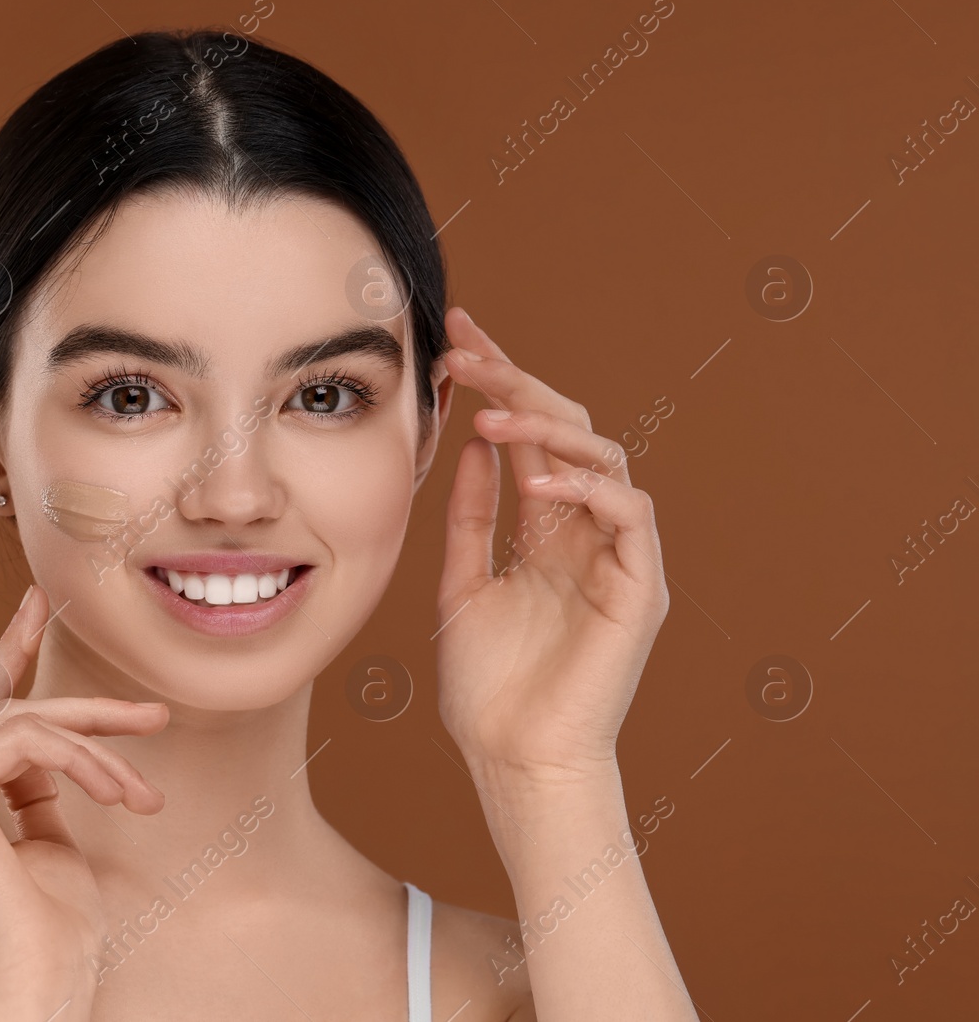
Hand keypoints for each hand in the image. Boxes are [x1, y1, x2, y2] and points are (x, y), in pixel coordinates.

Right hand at [0, 585, 168, 1019]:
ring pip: (25, 723)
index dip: (6, 649)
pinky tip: (119, 794)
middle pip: (8, 713)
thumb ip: (47, 797)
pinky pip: (26, 741)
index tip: (37, 601)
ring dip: (99, 747)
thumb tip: (71, 757)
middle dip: (86, 709)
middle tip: (154, 715)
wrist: (37, 987)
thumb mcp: (56, 850)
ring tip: (143, 795)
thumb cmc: (54, 938)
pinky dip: (82, 760)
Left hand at [434, 307, 669, 782]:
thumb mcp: (461, 585)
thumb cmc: (488, 690)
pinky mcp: (642, 589)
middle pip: (566, 429)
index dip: (499, 379)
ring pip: (604, 458)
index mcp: (545, 530)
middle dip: (517, 380)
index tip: (455, 334)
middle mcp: (587, 533)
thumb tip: (472, 445)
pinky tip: (531, 480)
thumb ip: (470, 518)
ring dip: (546, 424)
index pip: (526, 435)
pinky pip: (630, 514)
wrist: (515, 762)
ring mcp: (619, 557)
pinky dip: (584, 488)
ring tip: (489, 408)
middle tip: (463, 349)